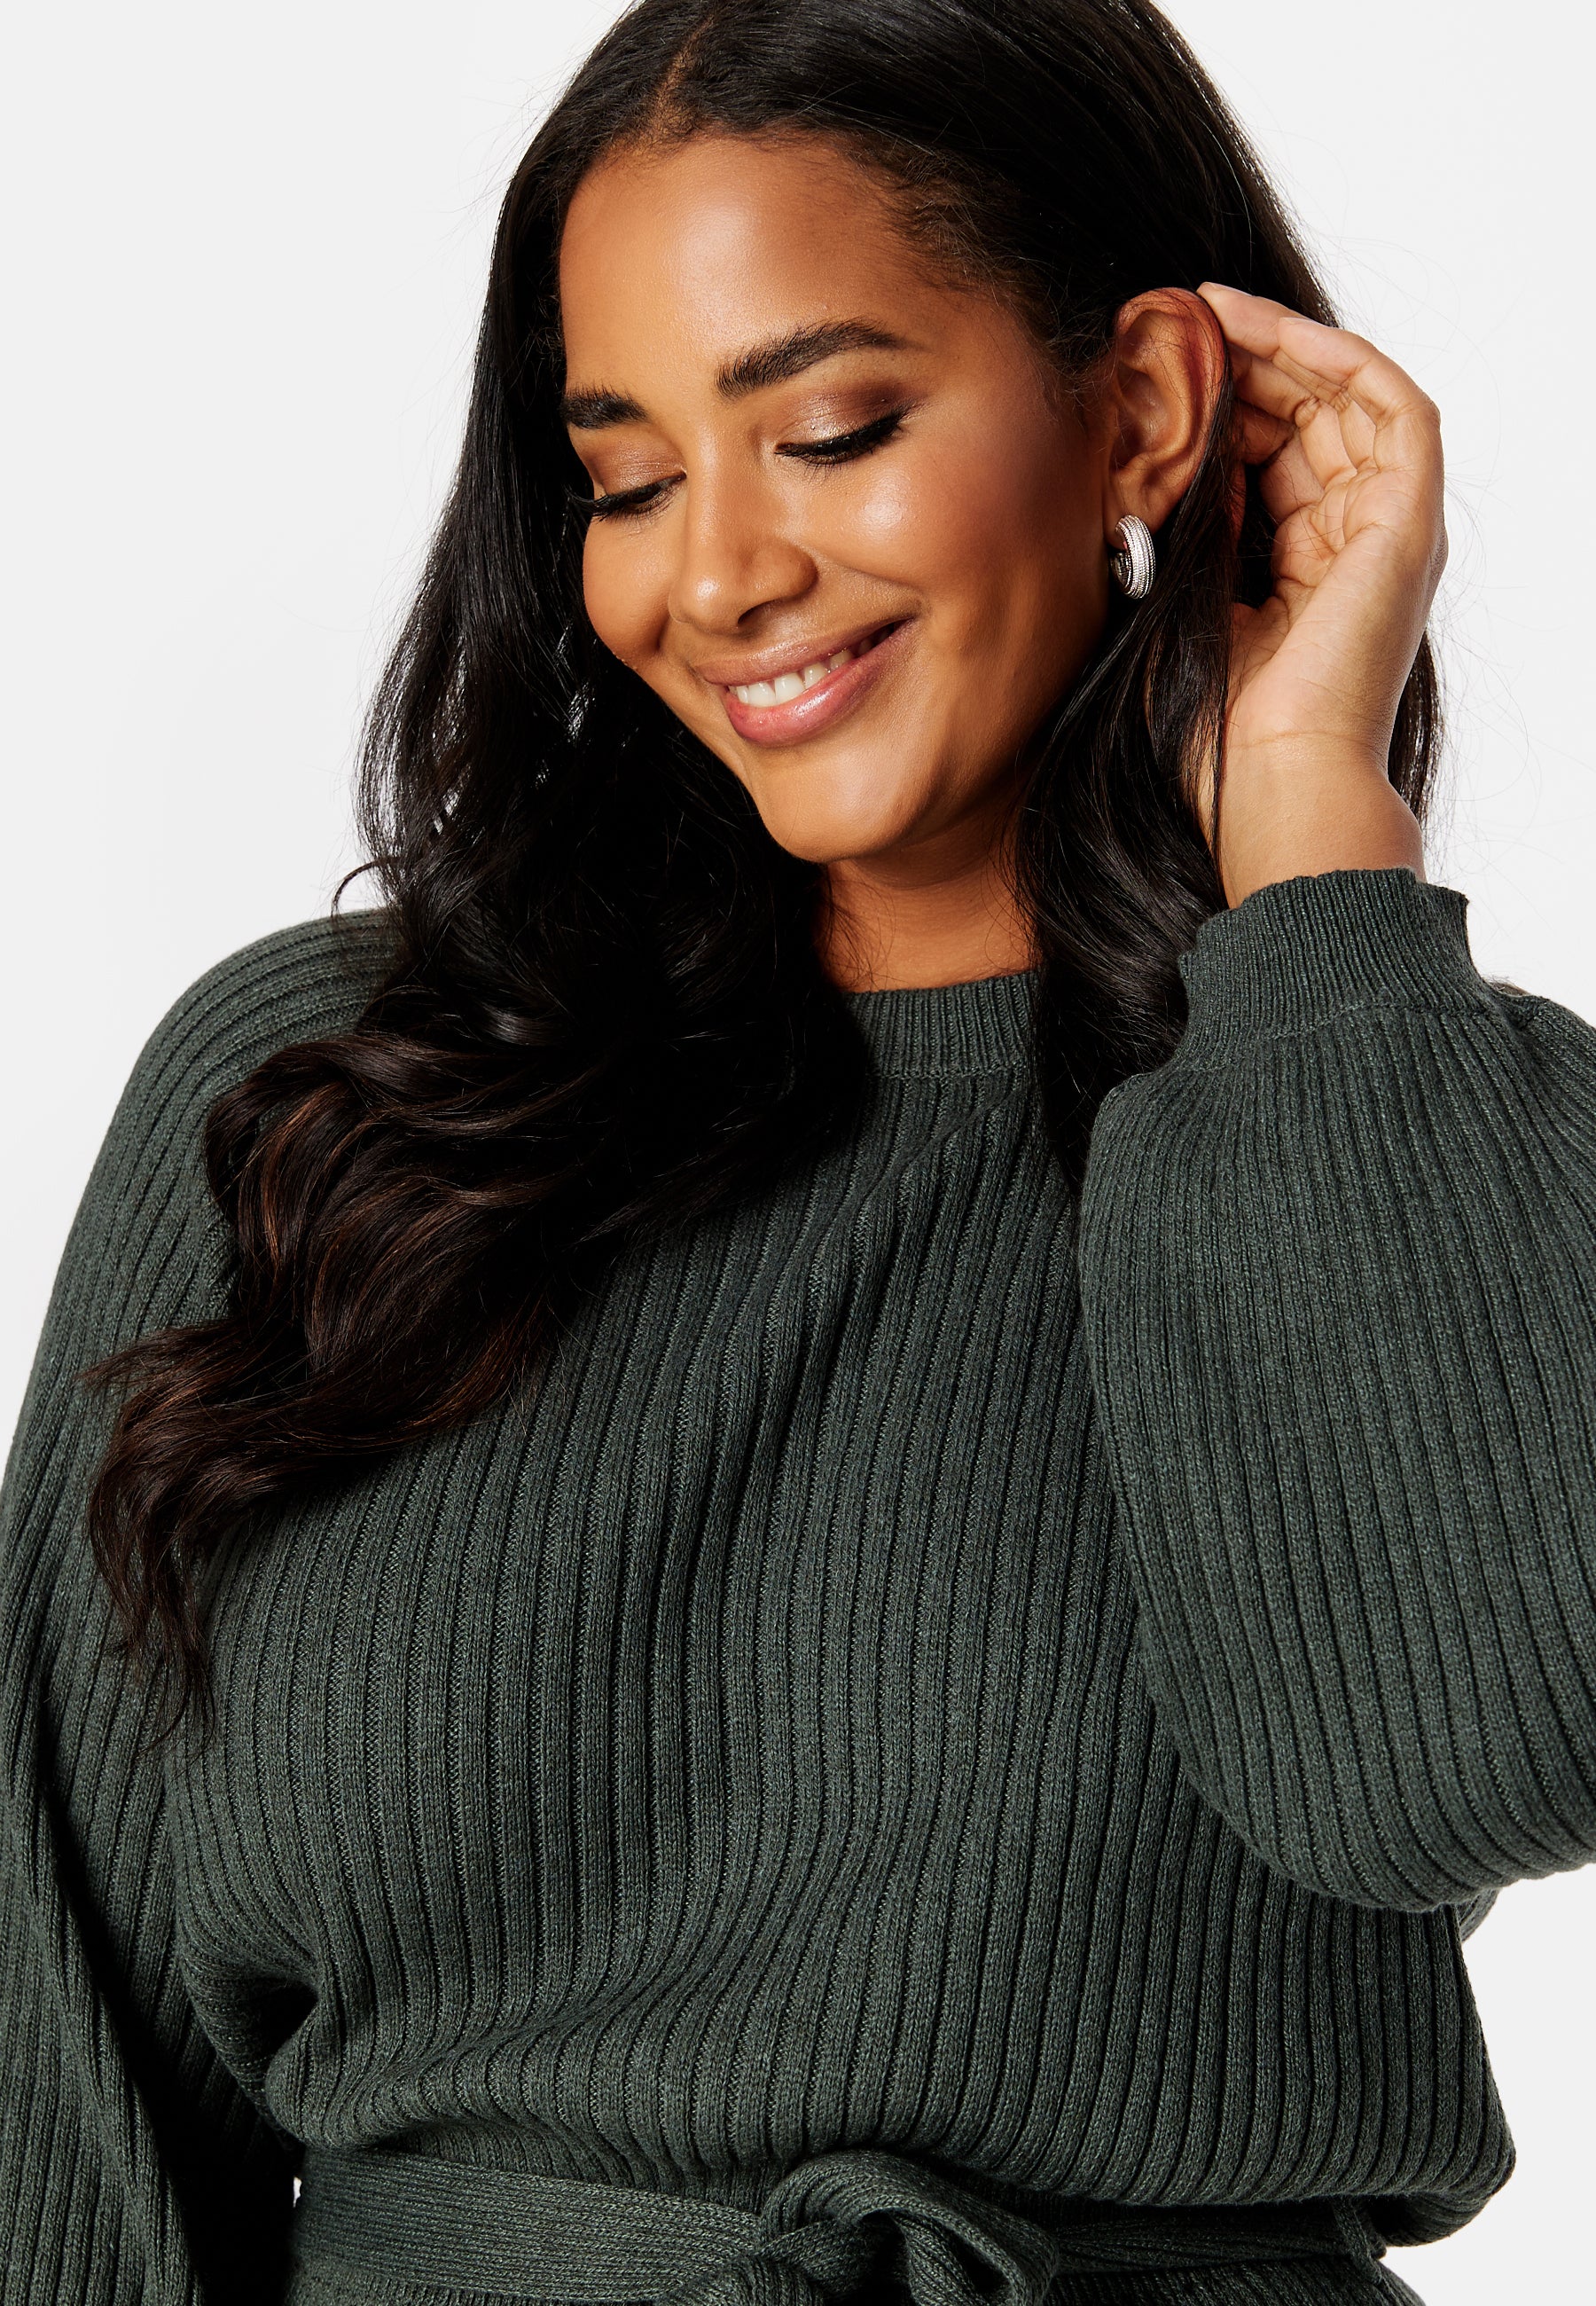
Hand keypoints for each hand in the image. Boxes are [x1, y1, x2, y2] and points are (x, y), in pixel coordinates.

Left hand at [1196, 283, 1443, 905]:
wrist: (1269, 785)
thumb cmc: (1214, 736)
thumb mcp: (1179, 607)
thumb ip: (1183, 529)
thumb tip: (1151, 450)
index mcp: (1303, 571)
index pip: (1269, 455)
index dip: (1217, 401)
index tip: (1149, 366)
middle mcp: (1353, 545)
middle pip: (1309, 416)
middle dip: (1244, 361)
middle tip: (1173, 320)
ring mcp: (1388, 532)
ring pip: (1348, 398)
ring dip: (1280, 345)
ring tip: (1207, 311)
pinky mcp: (1409, 522)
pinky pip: (1393, 406)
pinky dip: (1334, 357)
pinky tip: (1263, 332)